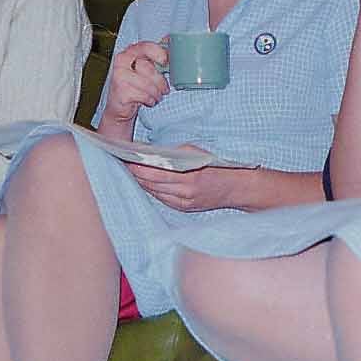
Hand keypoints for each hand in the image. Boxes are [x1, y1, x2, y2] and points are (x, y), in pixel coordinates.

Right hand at [99, 40, 170, 132]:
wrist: (119, 107)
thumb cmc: (134, 86)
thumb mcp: (144, 69)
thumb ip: (154, 55)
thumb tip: (169, 39)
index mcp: (129, 53)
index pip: (145, 46)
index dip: (158, 52)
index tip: (165, 61)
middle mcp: (121, 62)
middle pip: (148, 68)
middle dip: (160, 81)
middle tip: (164, 89)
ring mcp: (119, 77)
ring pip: (147, 84)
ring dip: (156, 93)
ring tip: (156, 96)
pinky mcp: (121, 91)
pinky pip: (143, 95)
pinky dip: (149, 100)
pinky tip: (148, 101)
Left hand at [125, 150, 251, 212]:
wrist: (238, 188)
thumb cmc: (219, 166)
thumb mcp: (198, 153)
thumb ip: (175, 153)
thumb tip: (151, 152)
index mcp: (187, 177)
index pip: (153, 172)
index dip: (137, 166)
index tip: (125, 157)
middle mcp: (183, 193)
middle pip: (150, 183)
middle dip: (135, 173)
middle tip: (122, 162)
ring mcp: (183, 203)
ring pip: (154, 192)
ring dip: (142, 182)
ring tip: (130, 171)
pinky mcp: (184, 208)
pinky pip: (162, 198)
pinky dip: (153, 189)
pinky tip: (146, 182)